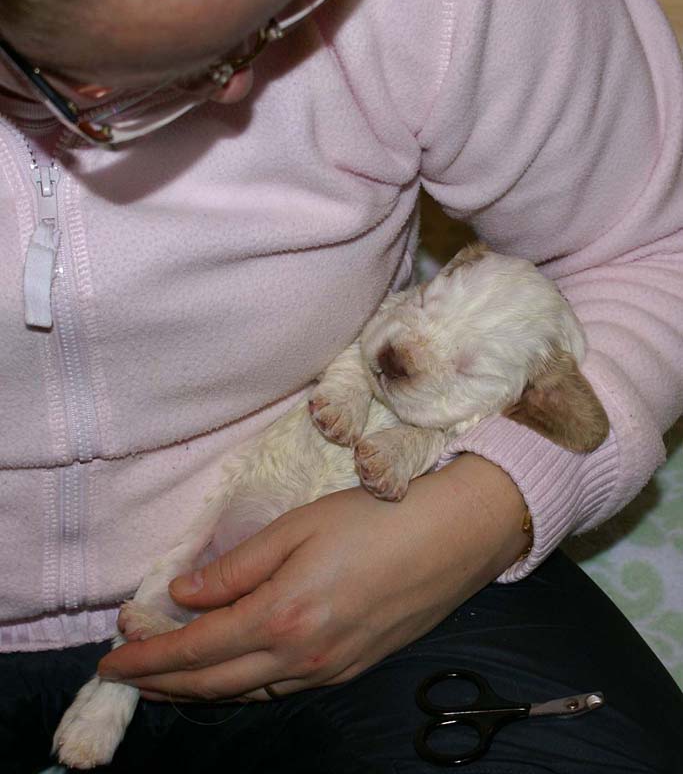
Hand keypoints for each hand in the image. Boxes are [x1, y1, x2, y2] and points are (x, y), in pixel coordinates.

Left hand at [98, 454, 527, 701]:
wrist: (453, 538)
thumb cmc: (374, 520)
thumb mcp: (297, 528)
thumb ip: (236, 567)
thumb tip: (184, 593)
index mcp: (281, 617)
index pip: (195, 650)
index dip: (148, 656)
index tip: (112, 659)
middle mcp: (301, 657)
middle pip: (215, 684)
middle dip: (163, 684)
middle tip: (128, 676)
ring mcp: (329, 671)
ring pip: (248, 693)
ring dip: (201, 689)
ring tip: (169, 679)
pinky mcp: (351, 670)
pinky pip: (283, 688)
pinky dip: (244, 685)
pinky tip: (235, 671)